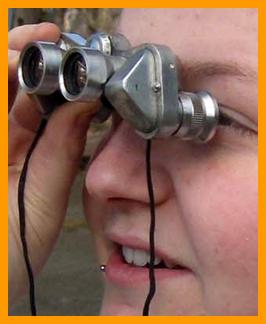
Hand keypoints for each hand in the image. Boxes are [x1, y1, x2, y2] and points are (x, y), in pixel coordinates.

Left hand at [8, 23, 98, 302]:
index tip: (48, 39)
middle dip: (35, 62)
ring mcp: (2, 146)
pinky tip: (73, 105)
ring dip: (49, 87)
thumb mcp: (38, 199)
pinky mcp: (14, 155)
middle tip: (66, 51)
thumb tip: (84, 104)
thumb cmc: (4, 251)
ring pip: (22, 102)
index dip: (16, 52)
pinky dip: (53, 111)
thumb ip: (61, 150)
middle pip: (8, 85)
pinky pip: (32, 123)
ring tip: (77, 77)